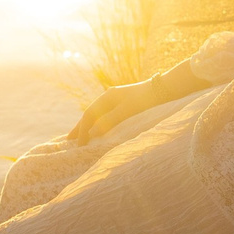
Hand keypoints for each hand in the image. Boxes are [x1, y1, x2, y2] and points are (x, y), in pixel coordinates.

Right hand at [69, 64, 201, 144]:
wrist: (165, 89)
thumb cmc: (146, 100)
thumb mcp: (127, 111)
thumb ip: (109, 121)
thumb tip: (91, 132)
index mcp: (108, 97)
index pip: (89, 115)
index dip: (82, 130)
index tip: (78, 144)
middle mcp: (109, 96)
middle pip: (90, 113)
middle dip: (80, 127)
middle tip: (69, 140)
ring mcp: (116, 99)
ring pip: (97, 114)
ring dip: (88, 125)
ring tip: (81, 136)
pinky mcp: (124, 103)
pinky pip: (105, 114)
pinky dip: (98, 123)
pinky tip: (99, 129)